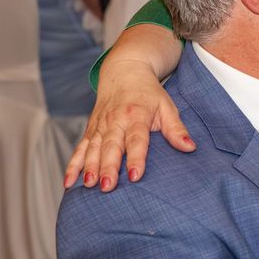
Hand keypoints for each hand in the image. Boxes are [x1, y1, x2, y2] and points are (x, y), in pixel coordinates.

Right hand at [63, 56, 194, 191]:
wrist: (125, 71)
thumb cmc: (149, 93)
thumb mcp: (167, 106)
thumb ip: (176, 129)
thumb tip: (190, 147)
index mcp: (136, 114)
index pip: (136, 139)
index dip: (136, 157)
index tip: (135, 176)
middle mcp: (115, 120)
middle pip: (111, 146)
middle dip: (108, 167)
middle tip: (107, 186)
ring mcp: (100, 125)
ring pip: (92, 148)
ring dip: (89, 167)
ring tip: (88, 185)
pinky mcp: (91, 128)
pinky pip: (80, 147)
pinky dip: (73, 164)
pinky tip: (68, 181)